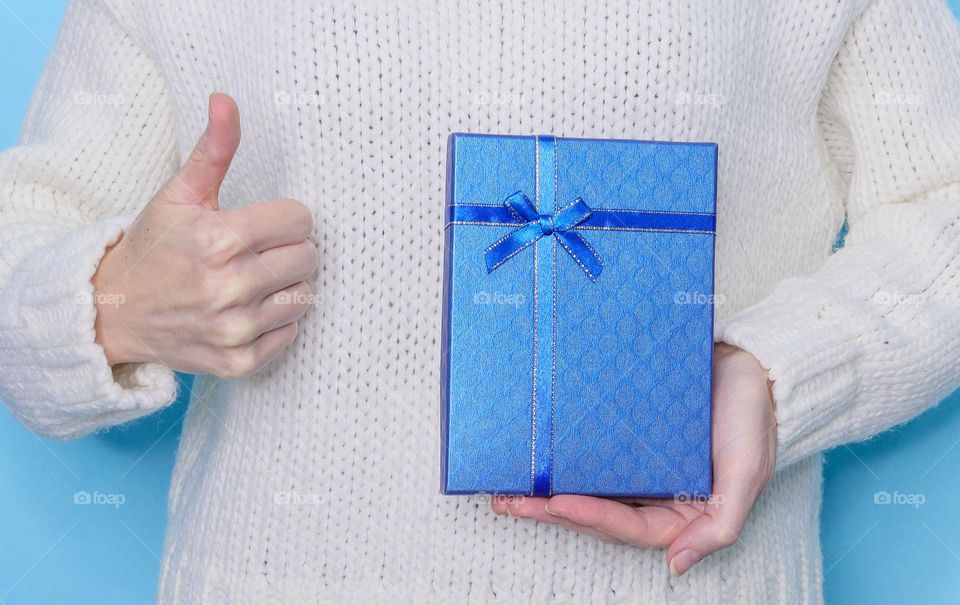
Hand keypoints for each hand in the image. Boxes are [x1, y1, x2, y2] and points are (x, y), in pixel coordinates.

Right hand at [92, 93, 317, 377]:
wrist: (113, 312)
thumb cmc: (153, 247)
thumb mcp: (179, 195)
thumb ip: (214, 150)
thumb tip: (227, 100)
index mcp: (219, 240)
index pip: (300, 220)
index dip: (283, 217)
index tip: (260, 223)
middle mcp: (229, 288)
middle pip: (308, 258)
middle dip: (286, 249)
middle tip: (255, 252)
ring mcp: (234, 330)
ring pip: (304, 296)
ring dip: (284, 286)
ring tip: (250, 280)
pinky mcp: (238, 362)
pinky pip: (290, 334)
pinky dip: (276, 322)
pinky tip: (247, 310)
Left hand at [492, 343, 776, 575]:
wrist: (752, 364)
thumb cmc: (753, 419)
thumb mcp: (746, 475)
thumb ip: (719, 525)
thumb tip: (676, 567)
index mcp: (682, 511)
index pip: (628, 526)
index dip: (591, 518)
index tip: (555, 503)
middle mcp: (656, 494)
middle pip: (597, 513)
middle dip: (553, 512)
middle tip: (510, 503)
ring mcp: (640, 466)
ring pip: (588, 487)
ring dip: (548, 492)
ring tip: (506, 489)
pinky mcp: (628, 436)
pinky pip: (592, 454)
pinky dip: (564, 462)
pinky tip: (534, 459)